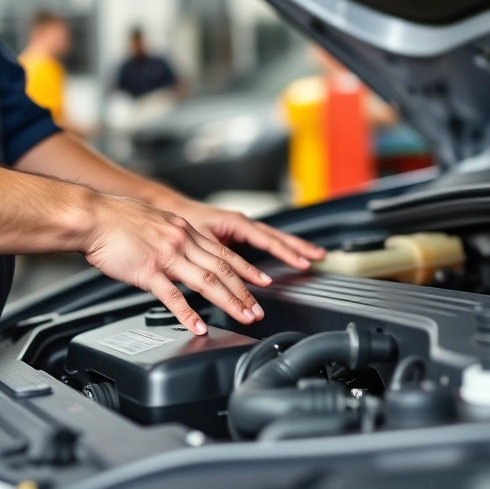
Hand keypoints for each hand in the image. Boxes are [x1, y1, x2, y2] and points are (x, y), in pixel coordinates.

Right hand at [84, 195, 273, 334]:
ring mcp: (166, 256)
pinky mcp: (148, 271)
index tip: (263, 281)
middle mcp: (181, 241)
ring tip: (244, 317)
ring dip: (229, 301)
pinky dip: (189, 313)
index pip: (224, 252)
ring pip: (207, 281)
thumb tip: (185, 252)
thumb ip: (175, 236)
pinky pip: (173, 296)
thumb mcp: (156, 221)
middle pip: (223, 269)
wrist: (92, 216)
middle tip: (259, 309)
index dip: (247, 268)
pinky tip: (199, 325)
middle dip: (245, 291)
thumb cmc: (117, 218)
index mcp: (185, 229)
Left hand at [164, 198, 326, 269]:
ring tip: (316, 255)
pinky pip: (267, 240)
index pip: (267, 240)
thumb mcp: (199, 241)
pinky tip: (293, 255)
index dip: (285, 252)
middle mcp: (243, 223)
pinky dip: (282, 248)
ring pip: (275, 237)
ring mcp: (243, 228)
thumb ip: (217, 259)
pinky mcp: (239, 235)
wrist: (171, 209)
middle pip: (278, 236)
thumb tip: (232, 279)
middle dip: (299, 247)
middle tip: (318, 257)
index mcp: (236, 222)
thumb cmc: (182, 221)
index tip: (300, 262)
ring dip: (295, 246)